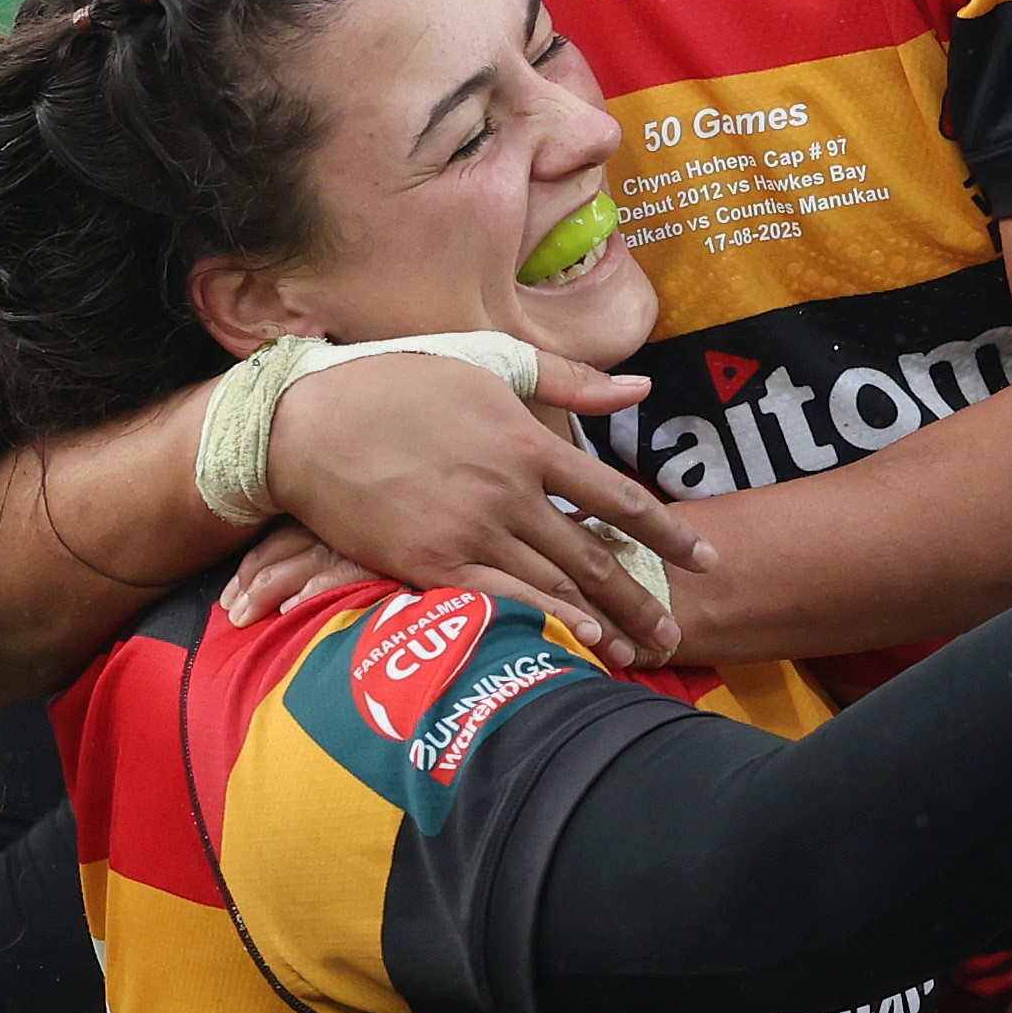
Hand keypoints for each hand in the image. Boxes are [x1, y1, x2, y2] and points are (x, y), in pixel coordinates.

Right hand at [262, 339, 688, 649]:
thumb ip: (568, 382)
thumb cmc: (398, 383)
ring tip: (641, 651)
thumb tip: (639, 387)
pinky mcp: (429, 562)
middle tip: (678, 632)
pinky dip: (546, 623)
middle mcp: (508, 490)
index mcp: (527, 441)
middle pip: (594, 554)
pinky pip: (500, 600)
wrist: (306, 421)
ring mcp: (469, 529)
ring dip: (604, 621)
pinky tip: (580, 644)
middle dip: (643, 597)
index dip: (668, 533)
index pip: (618, 495)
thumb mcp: (489, 362)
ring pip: (554, 584)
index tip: (704, 559)